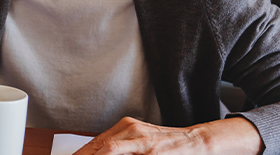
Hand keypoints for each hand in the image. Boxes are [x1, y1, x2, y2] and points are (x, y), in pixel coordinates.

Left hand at [73, 117, 261, 154]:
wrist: (197, 142)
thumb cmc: (168, 145)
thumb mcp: (142, 141)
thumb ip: (122, 146)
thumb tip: (99, 152)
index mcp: (126, 127)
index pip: (97, 142)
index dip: (82, 153)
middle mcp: (130, 130)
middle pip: (99, 145)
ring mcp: (140, 140)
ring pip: (107, 149)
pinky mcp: (150, 151)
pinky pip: (124, 154)